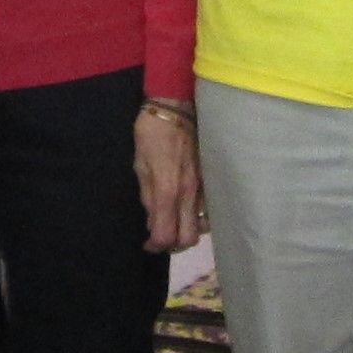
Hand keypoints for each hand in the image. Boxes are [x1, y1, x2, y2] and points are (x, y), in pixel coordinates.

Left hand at [133, 108, 204, 253]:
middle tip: (162, 235)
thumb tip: (151, 220)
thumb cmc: (152, 133)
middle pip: (188, 238)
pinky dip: (197, 216)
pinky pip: (208, 209)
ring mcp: (204, 187)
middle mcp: (189, 193)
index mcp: (168, 190)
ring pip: (202, 226)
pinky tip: (187, 208)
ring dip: (187, 230)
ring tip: (175, 222)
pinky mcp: (212, 180)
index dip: (155, 245)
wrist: (177, 107)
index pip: (166, 234)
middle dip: (174, 244)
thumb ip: (147, 195)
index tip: (148, 243)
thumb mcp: (140, 164)